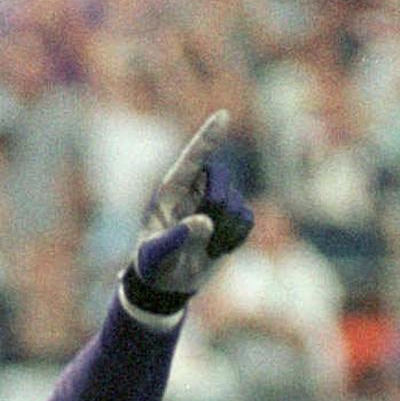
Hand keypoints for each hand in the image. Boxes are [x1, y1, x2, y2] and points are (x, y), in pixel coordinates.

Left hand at [121, 110, 253, 314]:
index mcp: (170, 191)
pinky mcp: (230, 219)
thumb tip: (205, 222)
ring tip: (203, 248)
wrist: (167, 285)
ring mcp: (214, 204)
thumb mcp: (153, 256)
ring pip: (235, 201)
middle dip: (216, 201)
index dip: (208, 137)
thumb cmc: (152, 266)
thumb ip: (174, 238)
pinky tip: (217, 249)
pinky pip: (246, 220)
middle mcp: (194, 191)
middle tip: (202, 229)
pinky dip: (234, 238)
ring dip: (223, 229)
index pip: (192, 158)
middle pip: (220, 177)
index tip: (223, 115)